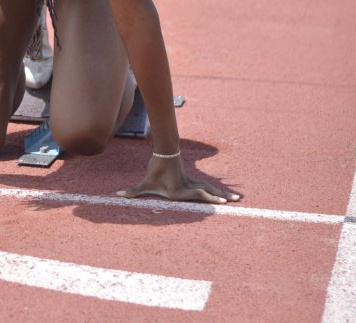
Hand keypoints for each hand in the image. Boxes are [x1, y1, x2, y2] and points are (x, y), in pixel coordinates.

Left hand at [117, 155, 240, 203]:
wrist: (164, 153)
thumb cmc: (154, 170)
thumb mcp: (144, 183)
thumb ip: (133, 191)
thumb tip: (117, 195)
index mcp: (179, 191)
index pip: (195, 194)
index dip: (207, 197)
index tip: (219, 201)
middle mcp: (189, 187)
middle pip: (208, 192)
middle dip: (222, 197)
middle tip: (236, 201)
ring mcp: (193, 183)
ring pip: (211, 189)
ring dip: (224, 193)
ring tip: (239, 198)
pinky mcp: (194, 181)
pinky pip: (209, 187)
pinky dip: (220, 190)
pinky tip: (231, 194)